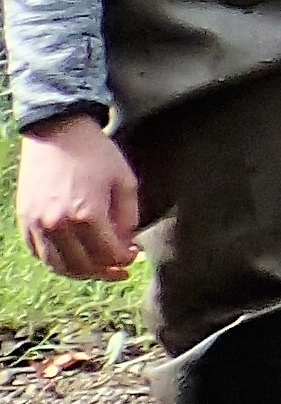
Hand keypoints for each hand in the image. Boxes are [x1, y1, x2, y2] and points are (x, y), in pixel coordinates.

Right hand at [17, 114, 137, 281]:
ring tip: (97, 268)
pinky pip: (38, 252)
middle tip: (119, 269)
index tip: (134, 253)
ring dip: (80, 272)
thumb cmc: (96, 154)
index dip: (125, 259)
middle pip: (83, 266)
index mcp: (87, 214)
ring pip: (58, 265)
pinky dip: (56, 261)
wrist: (57, 131)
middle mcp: (58, 224)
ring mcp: (37, 223)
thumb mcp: (125, 182)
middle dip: (105, 272)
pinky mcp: (24, 219)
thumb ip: (129, 217)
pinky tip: (72, 256)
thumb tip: (126, 244)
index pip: (109, 254)